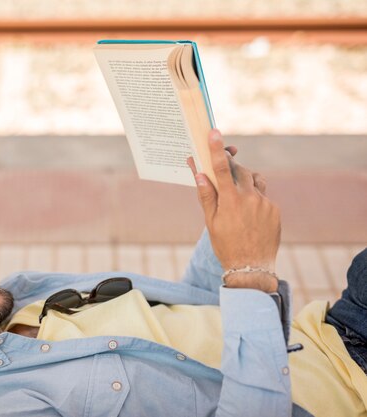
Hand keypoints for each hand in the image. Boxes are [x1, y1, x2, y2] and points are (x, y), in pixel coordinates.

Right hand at [188, 129, 280, 291]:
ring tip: (236, 196)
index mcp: (230, 200)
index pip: (221, 168)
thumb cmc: (225, 245)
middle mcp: (250, 197)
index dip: (216, 149)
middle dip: (230, 167)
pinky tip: (248, 215)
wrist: (252, 267)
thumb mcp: (210, 222)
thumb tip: (199, 174)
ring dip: (244, 181)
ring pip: (254, 180)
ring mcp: (265, 202)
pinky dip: (254, 198)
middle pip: (239, 170)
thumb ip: (206, 195)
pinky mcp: (274, 209)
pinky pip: (263, 195)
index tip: (214, 132)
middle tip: (222, 171)